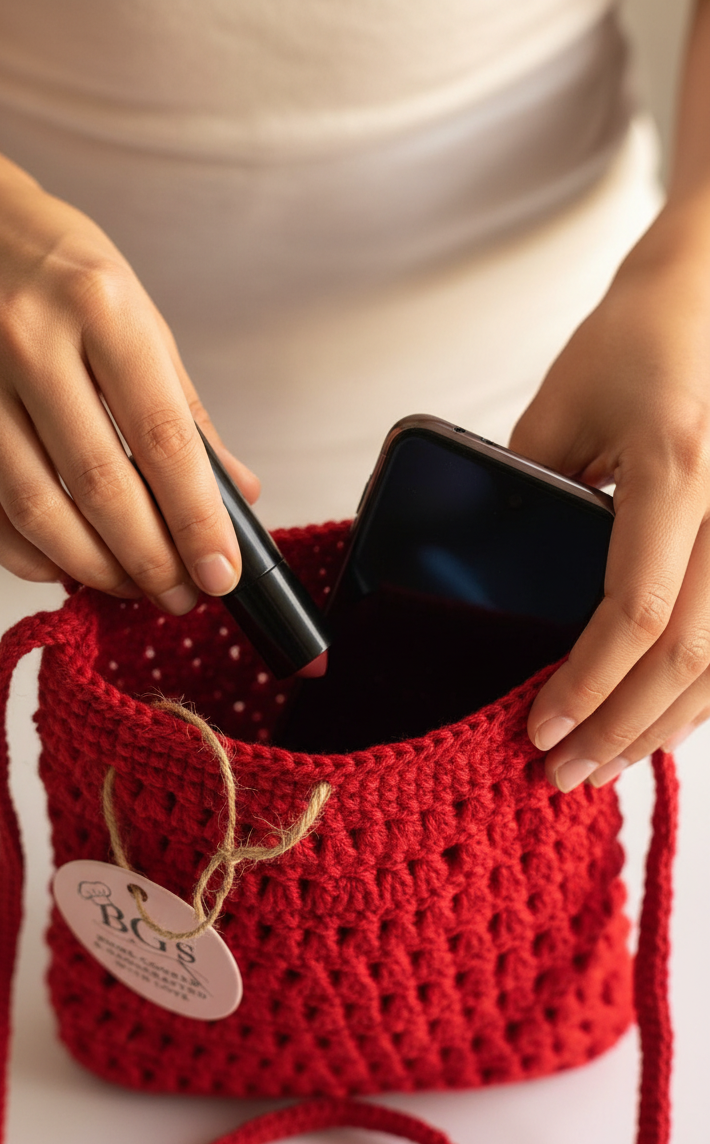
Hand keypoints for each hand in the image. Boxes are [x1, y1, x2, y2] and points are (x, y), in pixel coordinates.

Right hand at [0, 101, 258, 609]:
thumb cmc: (57, 270)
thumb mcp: (140, 317)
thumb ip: (187, 412)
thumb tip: (239, 496)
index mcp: (101, 307)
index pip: (163, 439)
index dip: (197, 520)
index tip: (221, 574)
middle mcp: (28, 339)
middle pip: (99, 487)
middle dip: (150, 559)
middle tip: (178, 592)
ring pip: (36, 510)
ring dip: (93, 569)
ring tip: (131, 585)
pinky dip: (24, 558)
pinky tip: (62, 567)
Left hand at [510, 204, 709, 789]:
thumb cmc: (637, 338)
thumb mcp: (559, 405)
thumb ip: (524, 490)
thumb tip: (489, 573)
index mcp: (678, 467)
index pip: (636, 608)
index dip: (587, 683)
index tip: (537, 725)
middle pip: (691, 656)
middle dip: (622, 728)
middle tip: (562, 771)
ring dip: (665, 724)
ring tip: (605, 761)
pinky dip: (704, 691)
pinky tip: (664, 719)